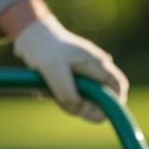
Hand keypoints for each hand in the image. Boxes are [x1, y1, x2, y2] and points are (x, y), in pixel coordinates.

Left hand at [12, 14, 127, 121]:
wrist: (29, 34)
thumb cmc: (44, 49)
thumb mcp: (53, 71)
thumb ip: (69, 94)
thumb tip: (80, 110)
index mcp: (97, 63)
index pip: (118, 86)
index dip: (115, 103)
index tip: (98, 113)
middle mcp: (96, 68)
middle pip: (103, 97)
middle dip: (87, 106)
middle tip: (66, 103)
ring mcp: (87, 72)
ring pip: (87, 98)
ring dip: (71, 102)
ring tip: (52, 92)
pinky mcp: (76, 77)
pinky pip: (75, 95)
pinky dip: (64, 97)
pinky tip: (49, 90)